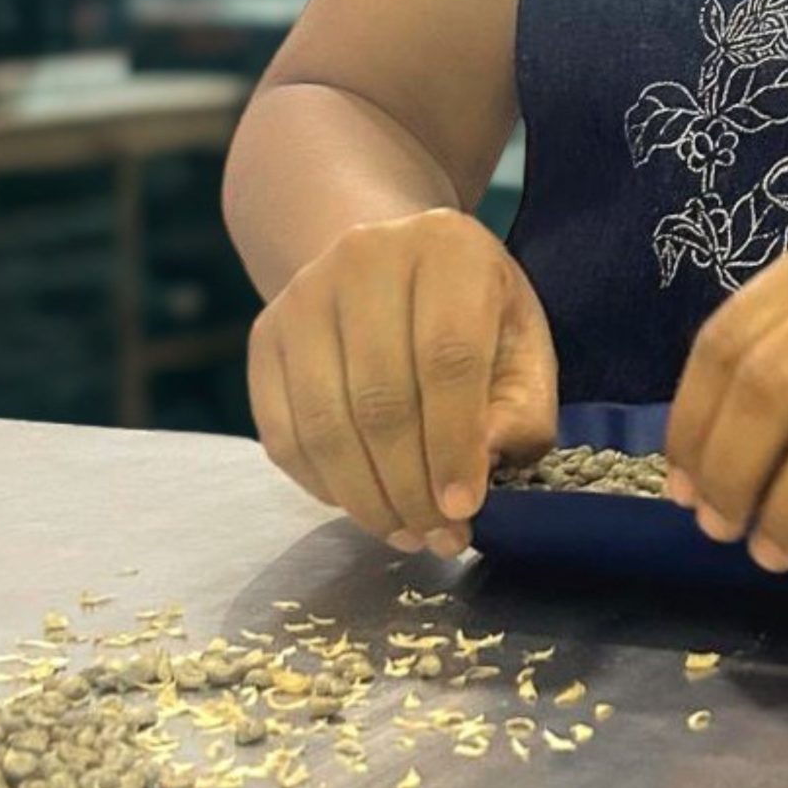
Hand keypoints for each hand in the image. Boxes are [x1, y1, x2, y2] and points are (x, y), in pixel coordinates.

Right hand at [248, 208, 557, 555]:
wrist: (393, 265)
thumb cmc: (476, 316)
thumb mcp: (524, 348)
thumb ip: (519, 410)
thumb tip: (475, 472)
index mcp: (448, 250)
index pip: (447, 360)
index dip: (454, 445)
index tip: (463, 510)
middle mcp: (365, 258)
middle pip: (380, 400)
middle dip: (411, 488)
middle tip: (438, 538)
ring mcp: (303, 295)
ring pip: (326, 423)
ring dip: (366, 498)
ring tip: (406, 534)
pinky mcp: (264, 335)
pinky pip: (283, 432)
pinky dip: (322, 485)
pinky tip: (364, 505)